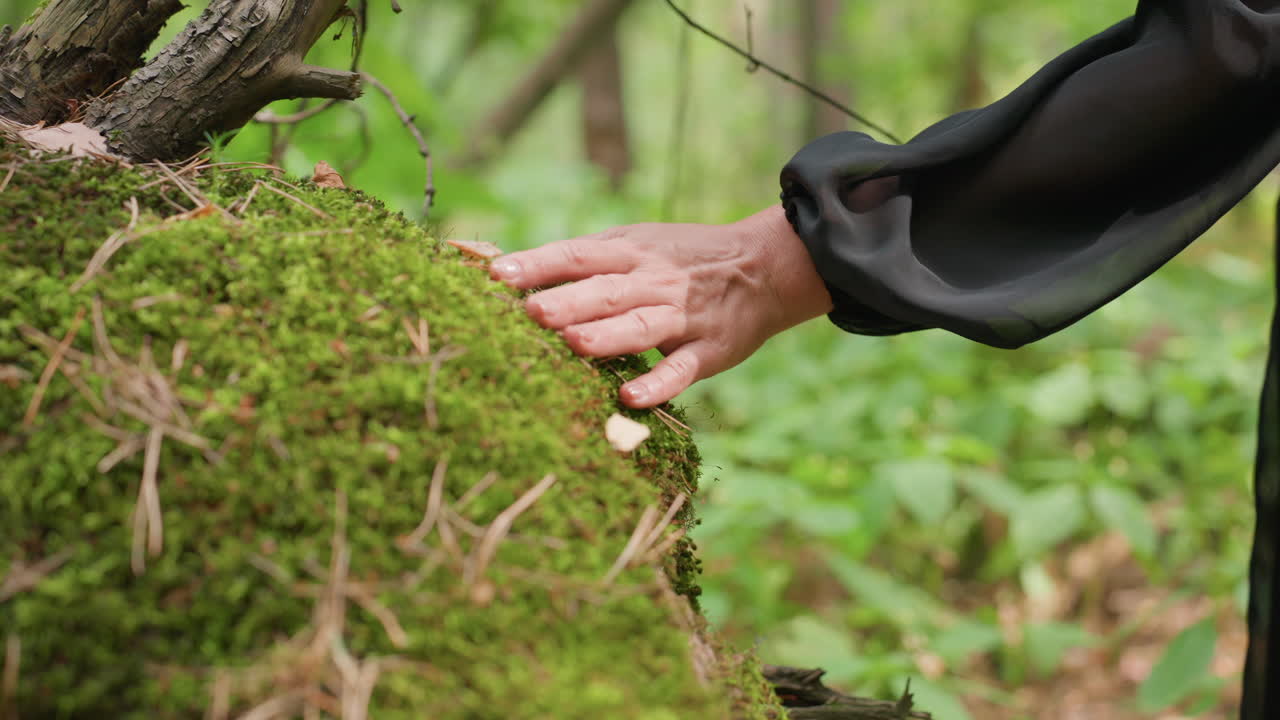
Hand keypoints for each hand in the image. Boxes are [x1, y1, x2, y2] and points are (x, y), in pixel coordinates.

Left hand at [489, 205, 832, 407]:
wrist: (764, 268)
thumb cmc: (681, 260)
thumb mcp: (638, 243)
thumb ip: (586, 258)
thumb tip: (517, 270)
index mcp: (630, 253)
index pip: (577, 254)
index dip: (539, 264)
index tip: (498, 275)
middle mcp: (653, 282)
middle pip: (605, 290)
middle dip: (567, 301)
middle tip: (530, 312)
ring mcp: (682, 317)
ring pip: (640, 326)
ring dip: (606, 335)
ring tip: (572, 344)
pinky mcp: (708, 350)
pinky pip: (681, 369)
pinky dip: (658, 383)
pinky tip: (629, 397)